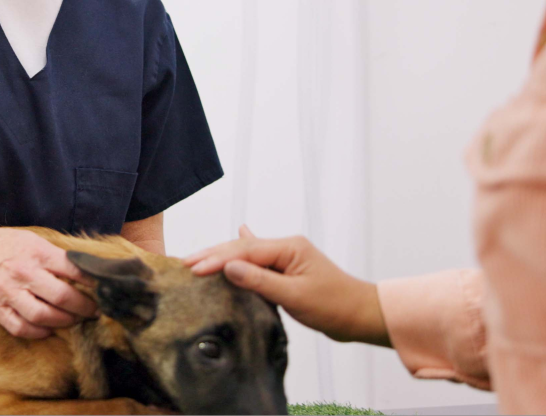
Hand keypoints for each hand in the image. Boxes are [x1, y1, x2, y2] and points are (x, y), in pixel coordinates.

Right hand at [0, 226, 98, 338]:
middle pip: (63, 297)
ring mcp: (9, 293)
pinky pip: (21, 327)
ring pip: (44, 316)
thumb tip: (85, 270)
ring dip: (65, 322)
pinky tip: (49, 330)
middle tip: (95, 311)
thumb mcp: (32, 240)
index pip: (73, 270)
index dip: (93, 283)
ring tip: (76, 320)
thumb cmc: (3, 244)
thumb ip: (56, 256)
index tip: (104, 289)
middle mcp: (24, 273)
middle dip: (85, 307)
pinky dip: (39, 333)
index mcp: (37, 253)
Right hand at [184, 226, 390, 346]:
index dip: (217, 259)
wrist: (361, 316)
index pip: (245, 251)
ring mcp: (288, 257)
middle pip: (242, 247)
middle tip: (184, 262)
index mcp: (289, 248)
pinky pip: (259, 259)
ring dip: (223, 255)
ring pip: (248, 253)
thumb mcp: (295, 296)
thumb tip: (228, 267)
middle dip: (213, 254)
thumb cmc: (334, 307)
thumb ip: (260, 282)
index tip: (193, 269)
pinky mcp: (288, 270)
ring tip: (198, 258)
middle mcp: (287, 247)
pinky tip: (241, 231)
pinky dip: (244, 252)